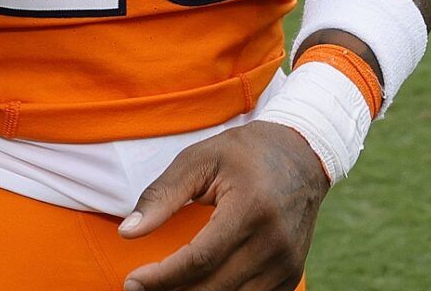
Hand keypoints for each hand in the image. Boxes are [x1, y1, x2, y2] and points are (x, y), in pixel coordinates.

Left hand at [120, 122, 330, 290]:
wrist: (303, 154)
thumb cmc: (246, 153)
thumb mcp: (200, 159)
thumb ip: (162, 195)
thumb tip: (128, 231)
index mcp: (252, 208)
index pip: (200, 259)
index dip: (162, 277)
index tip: (133, 282)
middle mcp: (275, 241)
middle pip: (214, 287)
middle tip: (139, 289)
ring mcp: (287, 262)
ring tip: (166, 289)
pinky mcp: (290, 274)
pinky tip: (197, 288)